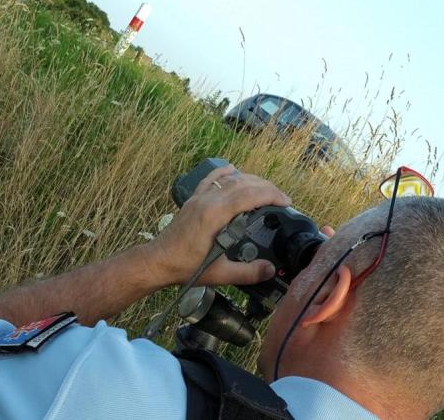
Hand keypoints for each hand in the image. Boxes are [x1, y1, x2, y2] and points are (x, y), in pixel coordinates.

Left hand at [147, 164, 292, 286]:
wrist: (157, 261)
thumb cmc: (185, 267)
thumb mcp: (219, 274)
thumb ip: (247, 273)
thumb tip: (270, 269)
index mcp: (214, 215)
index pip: (249, 195)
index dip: (271, 195)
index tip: (286, 202)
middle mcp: (207, 201)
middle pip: (242, 183)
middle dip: (266, 187)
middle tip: (281, 199)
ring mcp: (198, 198)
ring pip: (228, 179)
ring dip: (250, 180)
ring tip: (266, 189)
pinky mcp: (192, 200)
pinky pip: (210, 179)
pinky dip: (224, 173)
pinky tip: (232, 170)